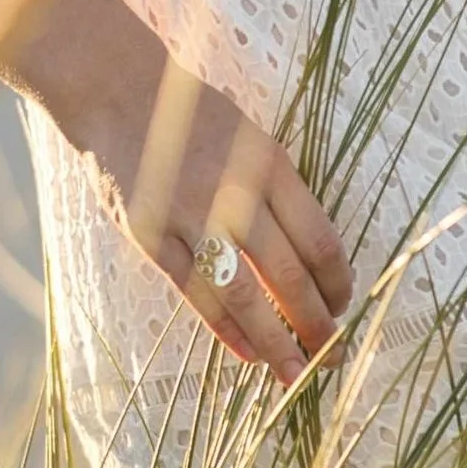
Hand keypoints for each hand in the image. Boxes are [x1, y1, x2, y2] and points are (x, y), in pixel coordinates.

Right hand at [53, 0, 351, 386]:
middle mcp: (235, 194)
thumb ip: (281, 192)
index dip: (338, 281)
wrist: (119, 93)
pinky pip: (197, 295)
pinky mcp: (151, 237)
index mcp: (270, 165)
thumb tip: (315, 257)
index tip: (347, 304)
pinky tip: (248, 352)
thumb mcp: (253, 139)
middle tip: (332, 353)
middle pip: (289, 274)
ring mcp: (190, 218)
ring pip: (244, 296)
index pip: (319, 238)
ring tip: (296, 374)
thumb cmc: (195, 117)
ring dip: (276, 341)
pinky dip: (227, 329)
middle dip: (316, 322)